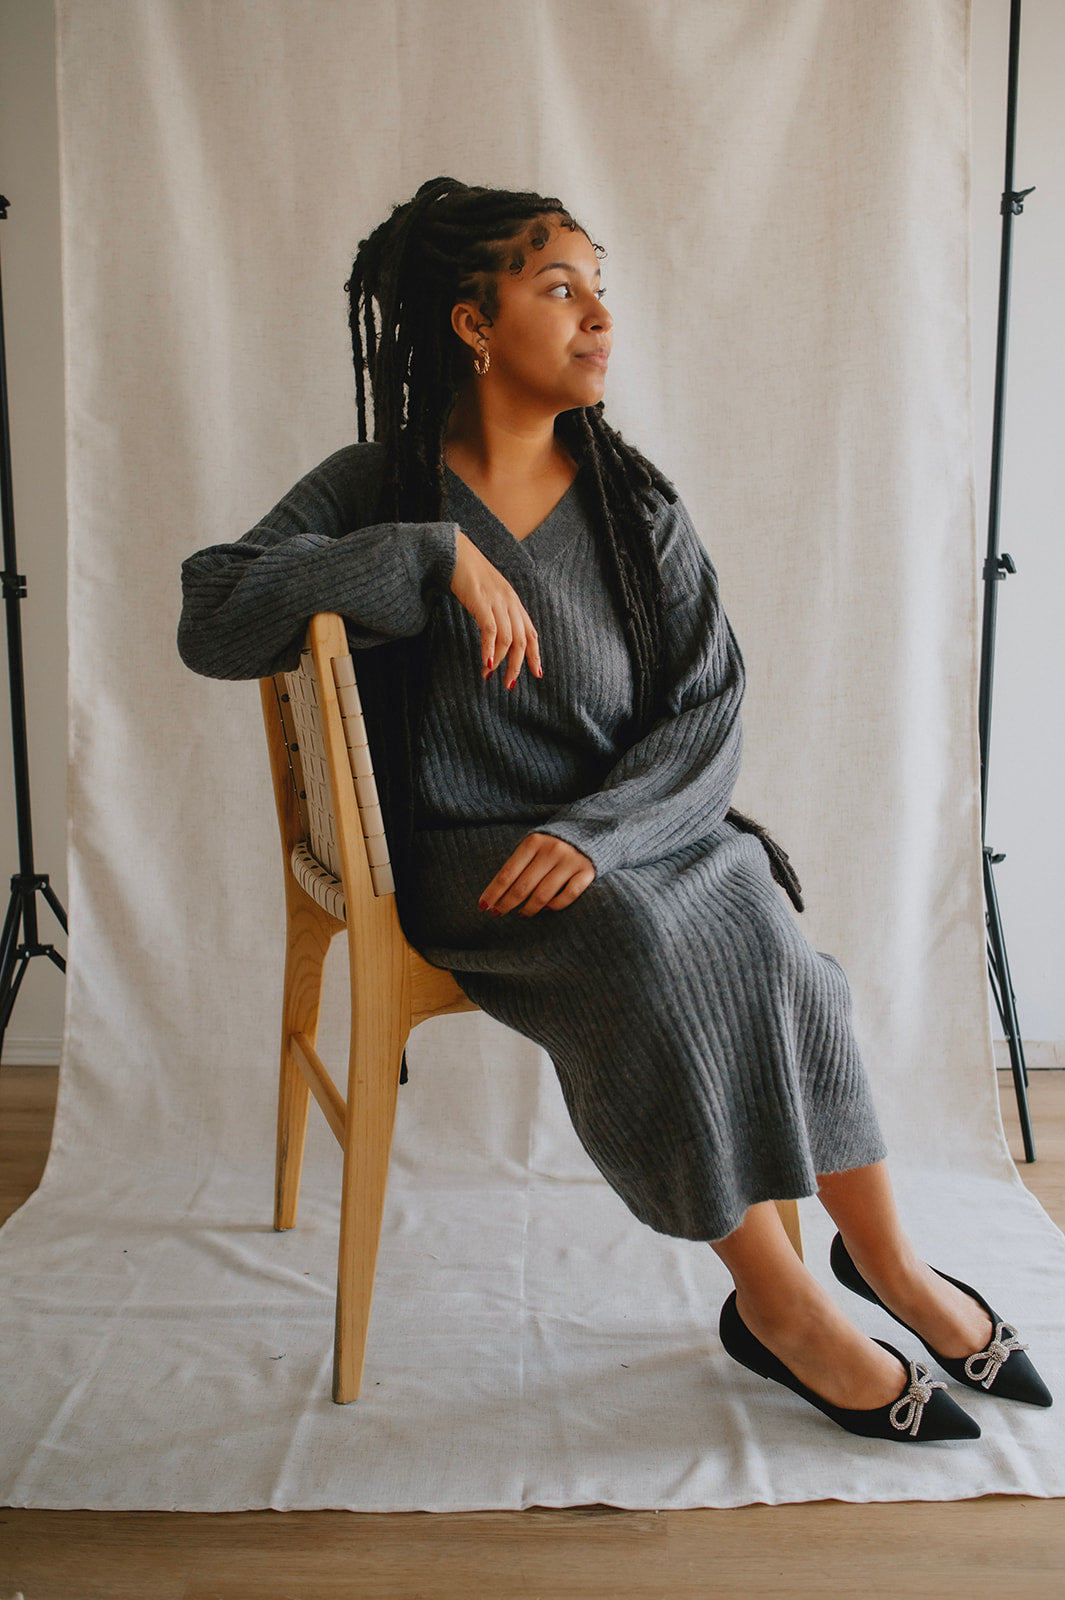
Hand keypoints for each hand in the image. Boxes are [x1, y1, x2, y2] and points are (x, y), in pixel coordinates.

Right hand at [450, 529, 541, 687]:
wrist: (455, 552)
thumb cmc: (469, 574)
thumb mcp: (488, 594)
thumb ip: (496, 612)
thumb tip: (497, 636)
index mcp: (514, 602)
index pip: (531, 633)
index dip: (535, 654)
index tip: (536, 673)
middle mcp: (510, 602)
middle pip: (521, 640)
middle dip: (517, 665)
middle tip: (509, 684)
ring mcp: (497, 601)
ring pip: (508, 639)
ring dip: (501, 662)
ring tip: (489, 675)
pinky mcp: (481, 601)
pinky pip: (490, 630)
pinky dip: (490, 649)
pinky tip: (486, 662)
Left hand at [479, 833, 594, 917]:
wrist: (590, 833)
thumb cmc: (552, 845)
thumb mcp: (533, 846)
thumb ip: (519, 865)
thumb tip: (496, 895)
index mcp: (533, 842)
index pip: (507, 873)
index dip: (493, 892)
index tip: (483, 906)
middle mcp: (551, 850)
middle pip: (522, 886)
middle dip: (506, 903)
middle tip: (497, 913)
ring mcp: (570, 861)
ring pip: (543, 895)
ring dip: (528, 909)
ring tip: (521, 914)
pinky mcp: (587, 872)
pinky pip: (567, 897)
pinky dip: (554, 906)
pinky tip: (545, 909)